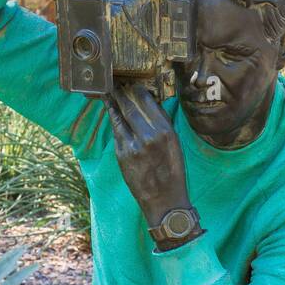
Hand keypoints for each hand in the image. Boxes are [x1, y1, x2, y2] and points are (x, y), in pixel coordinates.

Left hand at [105, 84, 191, 232]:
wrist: (164, 200)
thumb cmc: (172, 172)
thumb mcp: (175, 145)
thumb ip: (163, 124)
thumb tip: (150, 103)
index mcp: (166, 132)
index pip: (147, 101)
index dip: (137, 90)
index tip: (132, 83)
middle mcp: (149, 136)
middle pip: (130, 106)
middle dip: (121, 93)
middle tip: (114, 83)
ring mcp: (133, 145)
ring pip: (119, 117)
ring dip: (113, 103)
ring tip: (109, 93)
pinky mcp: (122, 154)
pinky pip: (116, 131)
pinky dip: (113, 119)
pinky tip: (111, 111)